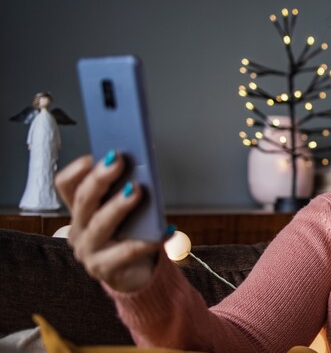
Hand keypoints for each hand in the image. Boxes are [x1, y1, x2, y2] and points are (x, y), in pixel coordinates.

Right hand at [55, 153, 161, 291]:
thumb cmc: (131, 235)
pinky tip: (166, 231)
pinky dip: (149, 240)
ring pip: (100, 224)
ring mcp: (88, 251)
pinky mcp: (104, 269)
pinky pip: (127, 252)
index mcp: (81, 210)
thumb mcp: (125, 211)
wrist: (136, 274)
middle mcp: (78, 229)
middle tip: (118, 160)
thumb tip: (140, 168)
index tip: (98, 154)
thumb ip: (125, 192)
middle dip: (100, 178)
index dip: (78, 169)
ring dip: (118, 205)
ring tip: (135, 191)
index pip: (66, 185)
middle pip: (83, 200)